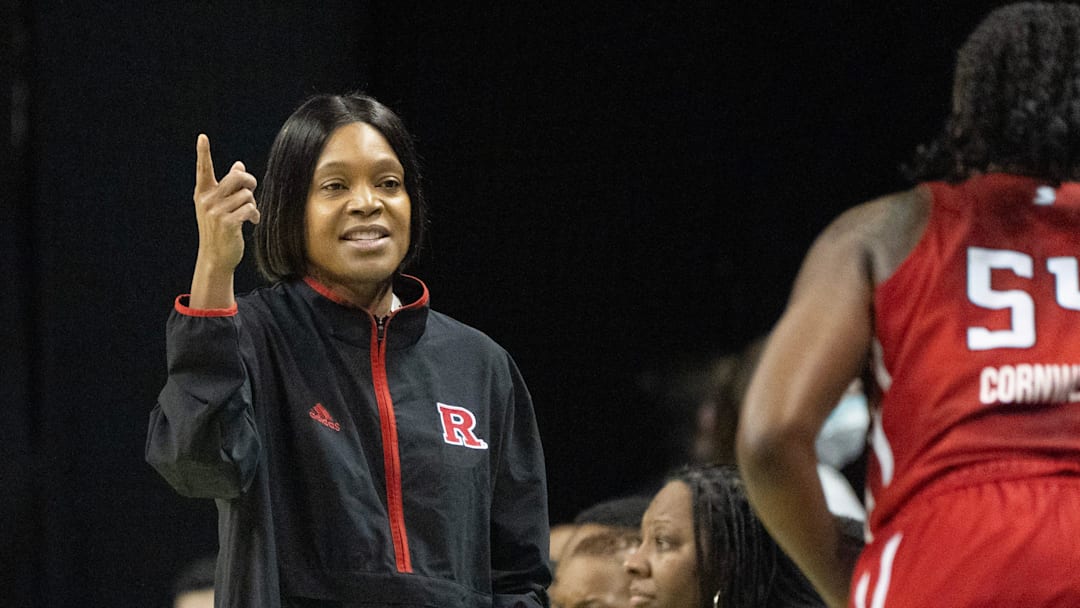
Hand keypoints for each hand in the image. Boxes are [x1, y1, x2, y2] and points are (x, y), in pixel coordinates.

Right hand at [193, 134, 259, 271]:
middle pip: (237, 177)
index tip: (202, 137)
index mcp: (203, 193)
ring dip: (253, 204)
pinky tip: (252, 222)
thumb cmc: (220, 229)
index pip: (204, 169)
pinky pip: (250, 209)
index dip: (203, 153)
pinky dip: (254, 215)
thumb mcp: (220, 206)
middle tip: (252, 188)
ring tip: (249, 214)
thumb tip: (239, 165)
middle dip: (250, 181)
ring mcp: (216, 212)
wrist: (216, 257)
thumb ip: (228, 186)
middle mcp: (207, 200)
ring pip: (247, 195)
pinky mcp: (227, 223)